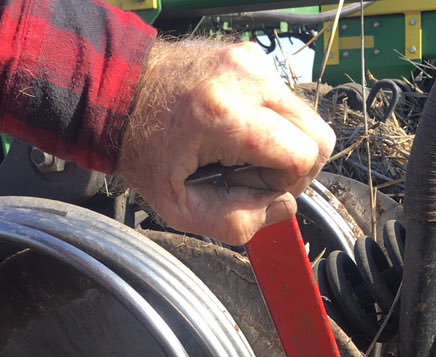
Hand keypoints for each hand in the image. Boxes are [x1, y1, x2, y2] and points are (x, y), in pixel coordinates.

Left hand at [118, 38, 334, 244]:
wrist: (117, 93)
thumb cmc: (145, 152)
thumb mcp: (182, 210)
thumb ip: (239, 222)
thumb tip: (284, 207)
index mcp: (227, 117)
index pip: (305, 155)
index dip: (287, 184)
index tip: (253, 187)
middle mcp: (246, 79)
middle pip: (318, 134)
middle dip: (295, 165)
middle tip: (253, 174)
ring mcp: (251, 61)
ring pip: (305, 118)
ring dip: (282, 143)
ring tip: (238, 151)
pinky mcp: (250, 55)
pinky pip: (284, 100)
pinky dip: (268, 122)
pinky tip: (233, 130)